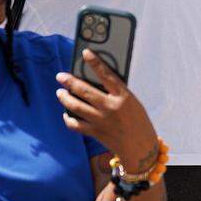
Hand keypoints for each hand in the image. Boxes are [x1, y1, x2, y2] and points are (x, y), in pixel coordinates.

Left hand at [56, 50, 157, 170]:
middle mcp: (110, 107)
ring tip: (60, 92)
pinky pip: (75, 124)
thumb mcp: (132, 102)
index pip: (106, 75)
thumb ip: (116, 93)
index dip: (95, 62)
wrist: (140, 148)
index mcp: (123, 96)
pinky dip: (68, 118)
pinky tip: (66, 114)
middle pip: (84, 91)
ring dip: (65, 98)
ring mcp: (101, 121)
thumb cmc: (138, 121)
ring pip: (76, 106)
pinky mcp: (95, 132)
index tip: (85, 53)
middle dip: (69, 82)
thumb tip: (96, 82)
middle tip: (60, 76)